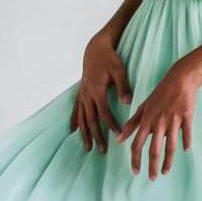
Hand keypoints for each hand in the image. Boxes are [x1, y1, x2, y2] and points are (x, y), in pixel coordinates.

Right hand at [71, 38, 131, 152]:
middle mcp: (87, 95)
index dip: (112, 125)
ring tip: (88, 148)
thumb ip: (123, 87)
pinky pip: (75, 110)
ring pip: (82, 118)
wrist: (94, 49)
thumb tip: (128, 102)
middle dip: (97, 136)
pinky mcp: (80, 93)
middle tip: (103, 150)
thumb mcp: (119, 71)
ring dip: (85, 134)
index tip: (119, 135)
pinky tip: (73, 131)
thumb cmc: (109, 60)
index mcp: (97, 91)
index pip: (105, 113)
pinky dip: (74, 121)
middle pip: (91, 120)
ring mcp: (81, 95)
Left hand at [120, 66, 201, 178]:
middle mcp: (158, 123)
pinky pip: (186, 133)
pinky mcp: (187, 117)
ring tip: (166, 172)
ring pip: (170, 146)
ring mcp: (173, 120)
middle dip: (152, 166)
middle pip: (154, 149)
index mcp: (146, 121)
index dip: (135, 159)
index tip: (136, 171)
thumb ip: (132, 124)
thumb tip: (119, 139)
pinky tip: (185, 150)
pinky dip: (186, 142)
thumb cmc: (160, 93)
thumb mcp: (143, 107)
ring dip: (168, 161)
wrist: (180, 79)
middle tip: (152, 178)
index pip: (137, 144)